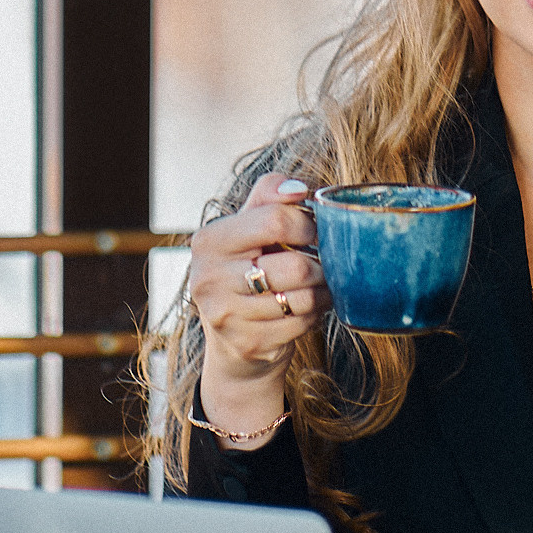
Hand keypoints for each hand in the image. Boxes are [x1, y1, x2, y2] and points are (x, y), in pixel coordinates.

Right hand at [188, 175, 327, 438]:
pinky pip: (303, 324)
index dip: (308, 224)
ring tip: (319, 284)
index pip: (275, 220)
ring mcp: (226, 315)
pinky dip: (315, 314)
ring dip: (322, 291)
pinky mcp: (247, 343)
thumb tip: (298, 189)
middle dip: (321, 264)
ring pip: (304, 298)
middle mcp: (209, 279)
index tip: (315, 231)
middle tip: (323, 262)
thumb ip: (270, 194)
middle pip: (295, 266)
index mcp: (209, 241)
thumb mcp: (249, 223)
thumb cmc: (247, 266)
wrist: (232, 335)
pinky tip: (309, 307)